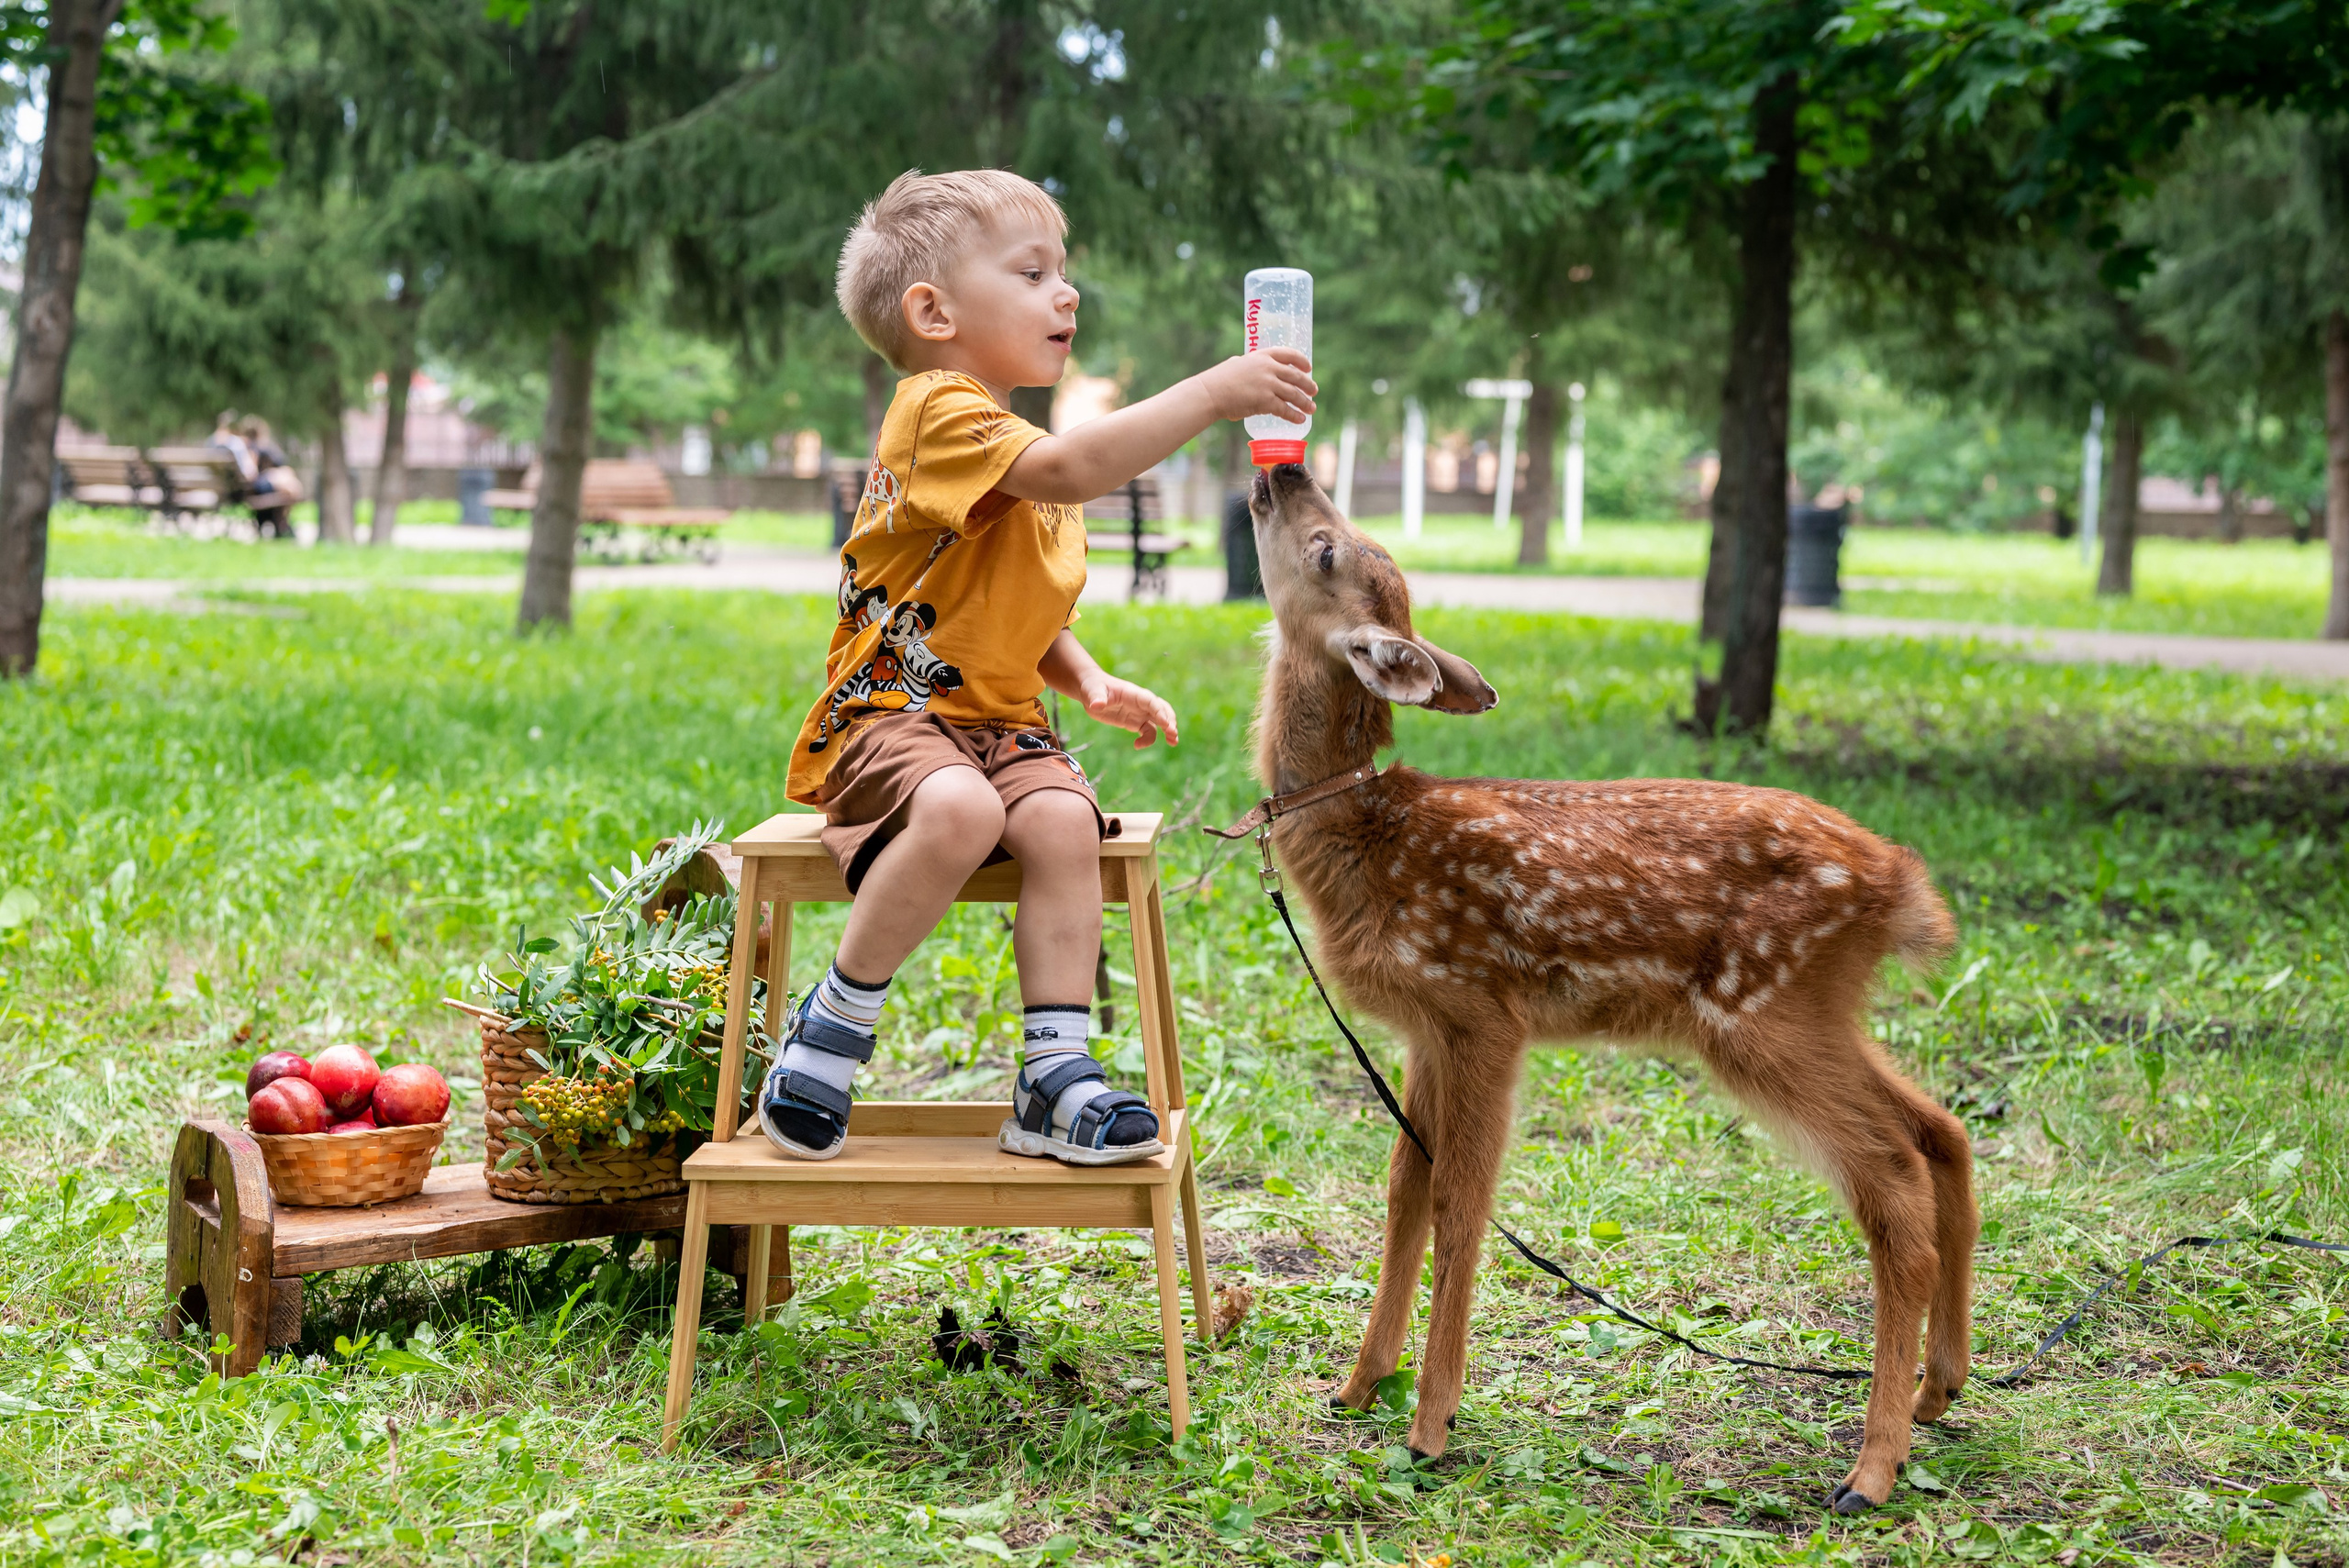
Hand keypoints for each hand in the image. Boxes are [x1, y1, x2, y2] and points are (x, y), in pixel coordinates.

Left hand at [1079, 674, 1179, 748]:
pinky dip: (1148, 740)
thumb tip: (1096, 705)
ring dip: (1168, 731)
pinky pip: (1148, 731)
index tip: (1166, 724)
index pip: (1151, 702)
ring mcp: (1140, 712)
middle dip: (1169, 721)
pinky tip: (1137, 746)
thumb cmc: (1093, 687)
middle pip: (1162, 710)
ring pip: (1159, 721)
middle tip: (1173, 734)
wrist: (1091, 691)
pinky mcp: (1135, 722)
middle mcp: (1141, 703)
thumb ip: (1097, 698)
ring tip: (1173, 742)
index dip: (1159, 712)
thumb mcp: (1093, 692)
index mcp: (1134, 693)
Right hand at [1196, 348, 1316, 424]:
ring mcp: (1268, 384)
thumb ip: (1249, 366)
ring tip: (1311, 409)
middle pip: (1295, 375)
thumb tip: (1252, 369)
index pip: (1288, 354)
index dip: (1301, 361)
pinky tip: (1300, 420)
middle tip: (1314, 391)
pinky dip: (1294, 415)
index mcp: (1261, 356)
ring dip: (1305, 402)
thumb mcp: (1236, 364)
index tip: (1308, 368)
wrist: (1210, 393)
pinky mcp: (1265, 401)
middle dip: (1307, 384)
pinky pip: (1285, 409)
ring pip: (1293, 393)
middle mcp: (1268, 368)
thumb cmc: (1218, 380)